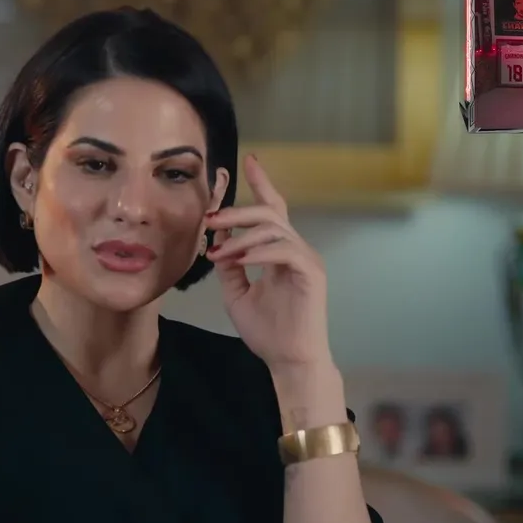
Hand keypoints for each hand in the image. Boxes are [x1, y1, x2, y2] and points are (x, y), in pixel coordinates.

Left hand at [205, 155, 331, 371]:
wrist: (289, 361)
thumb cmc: (268, 332)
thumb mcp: (237, 293)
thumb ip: (230, 264)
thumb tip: (218, 239)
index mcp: (280, 252)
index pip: (273, 209)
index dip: (262, 184)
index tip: (248, 161)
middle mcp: (296, 249)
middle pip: (270, 212)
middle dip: (238, 210)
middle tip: (211, 218)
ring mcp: (306, 259)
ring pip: (275, 227)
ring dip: (242, 235)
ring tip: (219, 250)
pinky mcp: (311, 273)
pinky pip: (285, 250)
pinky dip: (259, 252)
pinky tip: (240, 260)